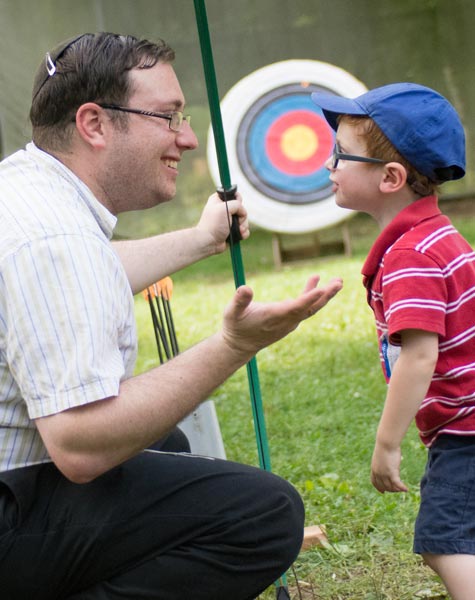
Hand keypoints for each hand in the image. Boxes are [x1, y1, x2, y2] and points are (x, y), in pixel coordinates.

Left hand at [196, 192, 248, 253]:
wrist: (208, 242)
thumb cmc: (214, 224)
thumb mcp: (225, 208)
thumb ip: (237, 204)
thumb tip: (242, 213)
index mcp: (219, 200)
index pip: (233, 194)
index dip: (237, 199)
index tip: (234, 206)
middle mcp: (224, 209)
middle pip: (241, 208)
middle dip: (242, 216)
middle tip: (237, 221)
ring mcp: (228, 220)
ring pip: (244, 219)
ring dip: (244, 226)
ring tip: (239, 231)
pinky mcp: (232, 230)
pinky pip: (243, 229)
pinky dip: (243, 233)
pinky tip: (240, 236)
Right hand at [221, 275, 342, 357]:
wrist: (240, 345)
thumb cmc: (235, 326)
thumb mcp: (231, 312)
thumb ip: (239, 300)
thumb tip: (245, 288)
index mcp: (273, 317)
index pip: (295, 308)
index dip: (308, 298)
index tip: (322, 289)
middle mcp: (285, 320)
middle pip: (309, 308)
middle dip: (325, 295)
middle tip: (339, 283)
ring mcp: (289, 321)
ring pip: (310, 308)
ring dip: (324, 294)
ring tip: (338, 281)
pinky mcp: (289, 319)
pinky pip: (304, 307)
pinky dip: (312, 294)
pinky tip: (316, 280)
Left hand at [371, 442, 407, 492]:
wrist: (386, 443)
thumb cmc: (385, 446)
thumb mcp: (381, 456)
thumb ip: (383, 462)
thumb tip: (387, 463)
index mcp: (374, 469)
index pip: (374, 482)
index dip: (379, 488)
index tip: (382, 492)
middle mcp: (378, 473)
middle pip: (384, 486)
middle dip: (390, 489)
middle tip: (397, 490)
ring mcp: (384, 474)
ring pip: (391, 487)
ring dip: (397, 489)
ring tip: (402, 489)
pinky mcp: (392, 473)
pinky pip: (397, 484)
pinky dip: (402, 488)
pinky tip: (406, 489)